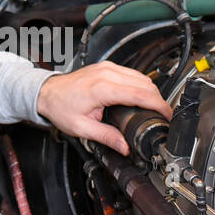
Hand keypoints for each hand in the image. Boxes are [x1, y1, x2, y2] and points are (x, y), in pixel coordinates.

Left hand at [34, 61, 172, 156]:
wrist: (46, 92)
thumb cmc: (60, 107)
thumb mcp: (81, 128)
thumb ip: (106, 137)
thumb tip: (124, 147)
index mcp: (102, 88)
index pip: (140, 94)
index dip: (159, 105)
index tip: (168, 116)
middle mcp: (106, 74)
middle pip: (145, 83)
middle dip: (158, 100)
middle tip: (162, 116)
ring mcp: (106, 68)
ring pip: (140, 76)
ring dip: (150, 91)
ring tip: (153, 108)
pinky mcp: (106, 67)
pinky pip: (131, 73)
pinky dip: (141, 84)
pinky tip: (140, 97)